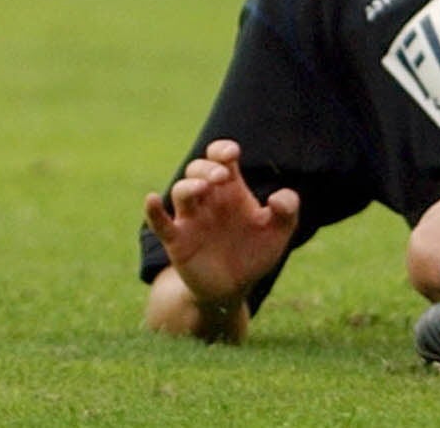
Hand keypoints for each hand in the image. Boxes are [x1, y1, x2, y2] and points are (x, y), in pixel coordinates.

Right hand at [142, 139, 299, 312]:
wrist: (235, 289)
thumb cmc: (256, 253)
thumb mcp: (280, 231)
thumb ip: (288, 209)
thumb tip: (277, 198)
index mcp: (232, 189)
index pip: (221, 158)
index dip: (223, 149)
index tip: (232, 154)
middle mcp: (209, 199)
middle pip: (198, 168)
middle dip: (207, 167)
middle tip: (221, 177)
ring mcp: (191, 219)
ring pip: (181, 190)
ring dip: (189, 185)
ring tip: (203, 188)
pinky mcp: (178, 241)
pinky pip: (160, 223)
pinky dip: (153, 211)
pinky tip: (151, 198)